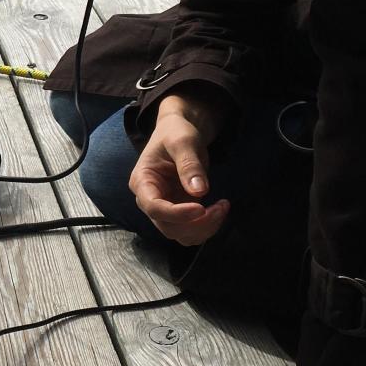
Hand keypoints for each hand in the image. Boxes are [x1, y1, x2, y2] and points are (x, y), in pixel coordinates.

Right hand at [129, 91, 228, 245]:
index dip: (177, 213)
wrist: (180, 132)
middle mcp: (149, 200)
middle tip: (221, 206)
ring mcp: (165, 208)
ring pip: (180, 234)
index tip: (201, 207)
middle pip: (168, 227)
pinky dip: (207, 227)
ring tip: (223, 207)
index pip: (154, 207)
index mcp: (142, 182)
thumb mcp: (183, 141)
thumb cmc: (176, 132)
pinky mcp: (180, 212)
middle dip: (196, 223)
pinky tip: (219, 209)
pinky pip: (191, 230)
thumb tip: (199, 191)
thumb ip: (189, 164)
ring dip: (204, 229)